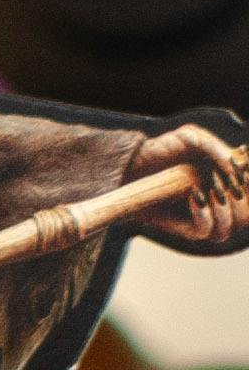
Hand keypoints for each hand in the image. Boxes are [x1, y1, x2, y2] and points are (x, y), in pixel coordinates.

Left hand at [127, 123, 248, 252]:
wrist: (132, 165)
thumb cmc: (165, 149)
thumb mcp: (193, 138)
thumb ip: (218, 148)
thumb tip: (238, 166)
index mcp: (230, 182)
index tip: (243, 173)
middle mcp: (221, 204)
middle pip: (248, 216)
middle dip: (243, 198)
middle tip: (230, 182)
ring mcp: (204, 218)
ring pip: (230, 227)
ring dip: (226, 208)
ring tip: (212, 189)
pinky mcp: (184, 228)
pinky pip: (205, 230)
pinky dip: (205, 214)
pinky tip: (194, 195)